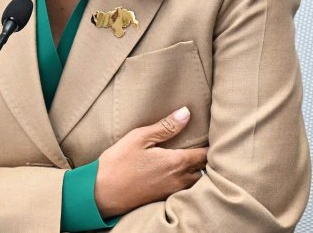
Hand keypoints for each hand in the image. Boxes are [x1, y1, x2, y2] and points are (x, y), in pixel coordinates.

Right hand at [93, 107, 207, 217]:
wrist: (102, 193)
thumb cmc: (118, 163)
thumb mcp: (139, 138)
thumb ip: (165, 127)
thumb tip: (186, 113)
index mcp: (176, 163)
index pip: (205, 154)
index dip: (211, 145)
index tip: (210, 136)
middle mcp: (179, 180)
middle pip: (204, 170)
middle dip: (206, 159)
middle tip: (202, 146)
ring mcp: (172, 192)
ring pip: (195, 182)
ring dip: (197, 171)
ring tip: (192, 159)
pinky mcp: (163, 198)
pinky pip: (184, 190)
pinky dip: (187, 181)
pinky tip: (177, 173)